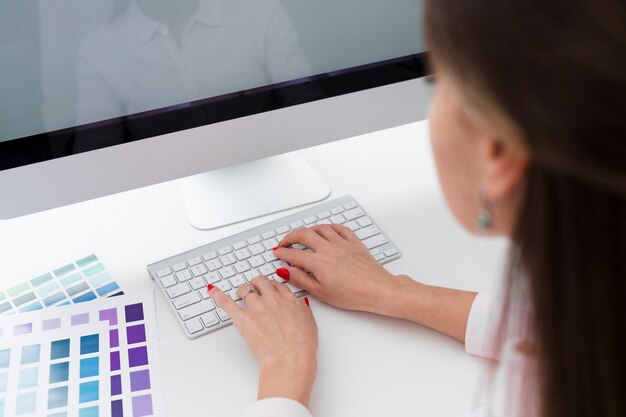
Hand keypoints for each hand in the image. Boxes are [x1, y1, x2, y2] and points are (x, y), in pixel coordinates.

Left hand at [208, 276, 317, 406]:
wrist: (290, 358)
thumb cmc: (302, 346)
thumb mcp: (310, 323)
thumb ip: (302, 310)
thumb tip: (300, 303)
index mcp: (288, 300)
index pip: (277, 285)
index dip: (272, 286)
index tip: (269, 288)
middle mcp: (272, 299)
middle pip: (260, 282)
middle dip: (256, 284)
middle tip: (254, 288)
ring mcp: (256, 308)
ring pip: (244, 290)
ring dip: (242, 291)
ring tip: (239, 294)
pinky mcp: (243, 318)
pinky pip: (227, 302)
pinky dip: (218, 295)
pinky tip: (212, 290)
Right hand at [274, 224, 400, 313]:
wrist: (377, 290)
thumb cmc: (353, 295)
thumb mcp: (321, 293)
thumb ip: (301, 279)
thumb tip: (286, 271)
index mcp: (318, 262)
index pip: (293, 254)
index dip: (282, 253)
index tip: (277, 253)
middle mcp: (329, 249)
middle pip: (304, 234)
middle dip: (290, 237)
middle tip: (285, 243)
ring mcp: (342, 243)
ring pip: (321, 228)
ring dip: (309, 230)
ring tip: (303, 235)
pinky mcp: (355, 243)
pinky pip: (339, 228)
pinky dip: (329, 227)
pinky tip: (327, 230)